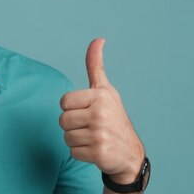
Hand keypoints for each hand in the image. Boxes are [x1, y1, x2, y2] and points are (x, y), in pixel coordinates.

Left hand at [59, 38, 144, 183]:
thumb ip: (95, 66)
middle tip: (90, 127)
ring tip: (93, 138)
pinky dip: (81, 153)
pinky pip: (72, 152)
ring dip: (76, 140)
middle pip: (62, 120)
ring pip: (66, 137)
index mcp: (100, 95)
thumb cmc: (113, 117)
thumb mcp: (106, 90)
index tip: (87, 111)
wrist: (130, 153)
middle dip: (73, 126)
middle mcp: (101, 113)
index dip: (71, 109)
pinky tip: (96, 150)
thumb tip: (98, 39)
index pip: (63, 102)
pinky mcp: (98, 153)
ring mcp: (100, 134)